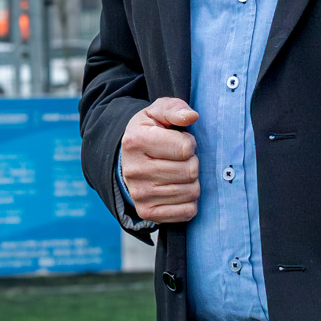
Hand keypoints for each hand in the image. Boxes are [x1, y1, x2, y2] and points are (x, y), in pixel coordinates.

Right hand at [119, 98, 200, 223]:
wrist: (128, 160)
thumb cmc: (150, 133)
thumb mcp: (158, 113)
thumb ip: (175, 109)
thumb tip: (191, 116)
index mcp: (136, 141)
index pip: (185, 147)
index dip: (189, 143)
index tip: (178, 142)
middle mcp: (135, 170)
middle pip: (190, 171)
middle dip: (192, 163)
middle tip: (180, 159)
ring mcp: (140, 194)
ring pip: (191, 191)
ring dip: (192, 182)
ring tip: (178, 173)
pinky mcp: (147, 212)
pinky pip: (187, 211)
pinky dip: (189, 202)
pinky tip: (178, 191)